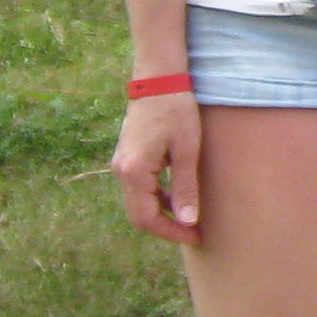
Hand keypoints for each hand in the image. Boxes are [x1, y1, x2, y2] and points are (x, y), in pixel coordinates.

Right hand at [112, 95, 203, 244]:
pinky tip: (177, 198)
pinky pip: (138, 188)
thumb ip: (185, 187)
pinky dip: (156, 198)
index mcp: (133, 171)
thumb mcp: (186, 150)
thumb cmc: (176, 110)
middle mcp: (121, 171)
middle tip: (193, 233)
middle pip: (138, 215)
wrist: (158, 80)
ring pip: (137, 203)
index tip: (195, 236)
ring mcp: (121, 164)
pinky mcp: (127, 158)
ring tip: (189, 220)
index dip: (171, 232)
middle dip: (166, 227)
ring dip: (161, 214)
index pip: (147, 218)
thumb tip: (188, 221)